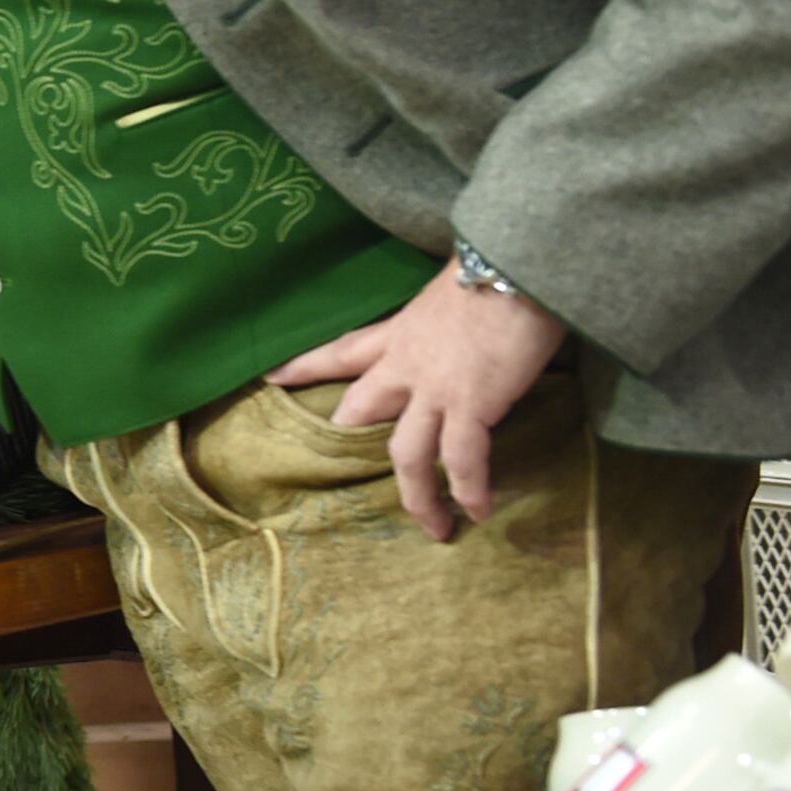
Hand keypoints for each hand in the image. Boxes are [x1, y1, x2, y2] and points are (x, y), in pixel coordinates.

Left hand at [266, 259, 571, 541]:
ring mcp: (435, 388)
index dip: (305, 365)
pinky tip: (478, 511)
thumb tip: (460, 322)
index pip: (341, 351)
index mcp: (398, 333)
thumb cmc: (496, 268)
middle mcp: (404, 364)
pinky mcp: (472, 403)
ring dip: (418, 496)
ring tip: (434, 527)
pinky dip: (469, 489)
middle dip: (352, 444)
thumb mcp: (449, 289)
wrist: (519, 263)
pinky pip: (462, 459)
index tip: (271, 376)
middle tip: (347, 475)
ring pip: (407, 455)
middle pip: (361, 412)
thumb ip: (442, 318)